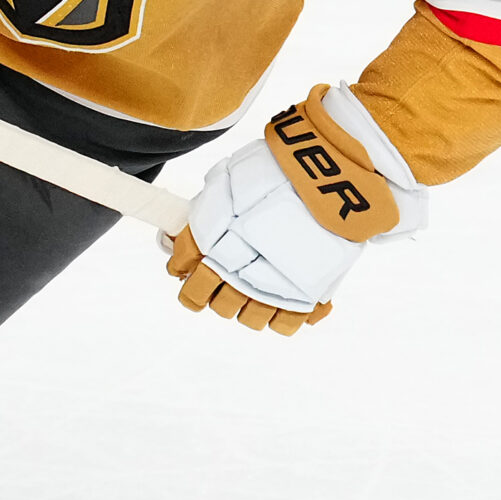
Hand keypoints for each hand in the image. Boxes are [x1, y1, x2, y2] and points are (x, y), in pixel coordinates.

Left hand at [168, 84, 426, 334]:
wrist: (326, 175)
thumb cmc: (272, 174)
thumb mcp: (225, 186)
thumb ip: (201, 218)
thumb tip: (173, 243)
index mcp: (213, 248)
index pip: (186, 282)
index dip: (185, 277)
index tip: (189, 269)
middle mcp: (239, 274)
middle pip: (215, 304)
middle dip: (213, 292)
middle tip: (223, 274)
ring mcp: (273, 289)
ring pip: (248, 318)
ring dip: (246, 304)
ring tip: (254, 285)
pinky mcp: (305, 297)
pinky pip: (284, 325)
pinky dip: (281, 316)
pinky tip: (282, 295)